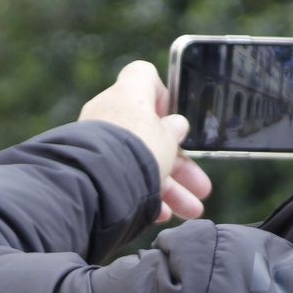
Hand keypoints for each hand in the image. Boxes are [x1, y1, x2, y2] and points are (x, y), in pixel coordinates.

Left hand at [79, 60, 212, 222]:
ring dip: (169, 187)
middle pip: (150, 134)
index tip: (174, 118)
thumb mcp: (167, 139)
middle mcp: (111, 113)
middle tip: (200, 187)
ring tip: (190, 211)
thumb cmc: (138, 149)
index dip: (163, 95)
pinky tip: (161, 215)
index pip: (145, 76)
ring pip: (140, 161)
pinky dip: (143, 193)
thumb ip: (174, 131)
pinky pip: (122, 177)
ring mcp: (99, 141)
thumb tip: (175, 124)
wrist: (96, 181)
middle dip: (180, 164)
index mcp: (129, 94)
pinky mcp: (91, 165)